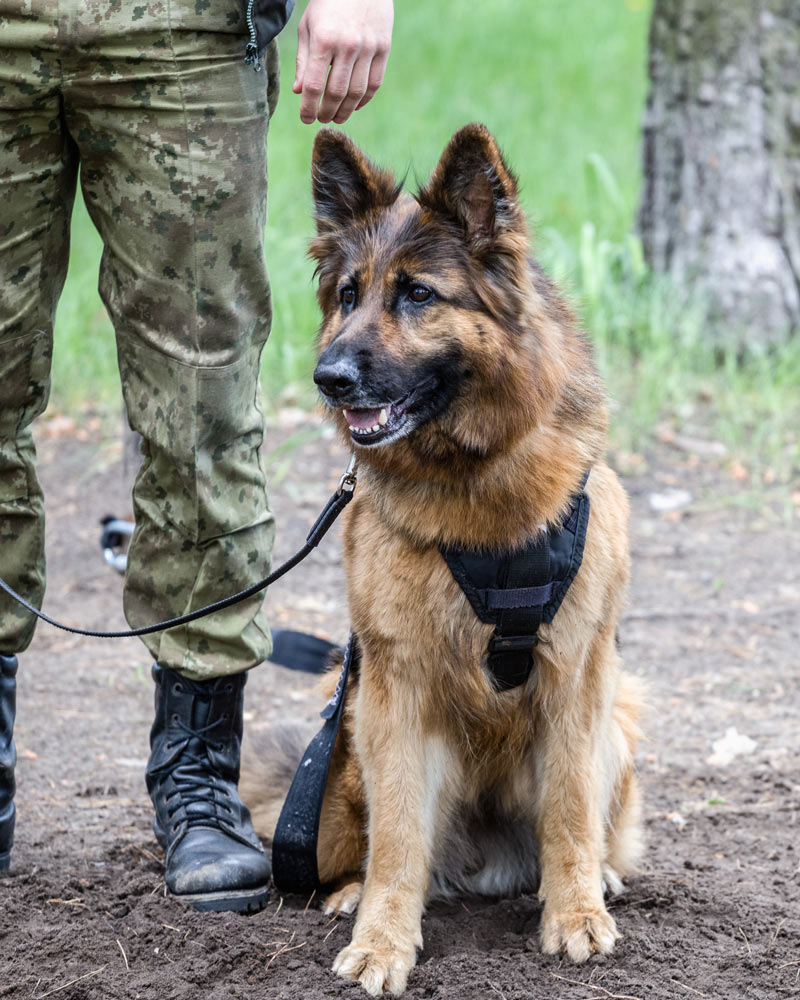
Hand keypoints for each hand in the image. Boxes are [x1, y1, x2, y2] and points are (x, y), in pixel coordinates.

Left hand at [294, 0, 393, 124]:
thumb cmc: (328, 3)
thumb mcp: (308, 27)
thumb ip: (303, 60)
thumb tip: (299, 92)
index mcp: (323, 40)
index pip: (313, 85)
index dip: (308, 107)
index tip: (305, 119)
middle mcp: (347, 46)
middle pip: (335, 93)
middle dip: (327, 112)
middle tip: (322, 119)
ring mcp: (368, 48)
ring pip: (356, 93)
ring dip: (345, 110)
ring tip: (337, 117)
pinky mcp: (383, 48)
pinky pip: (374, 83)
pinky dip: (364, 100)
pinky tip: (354, 105)